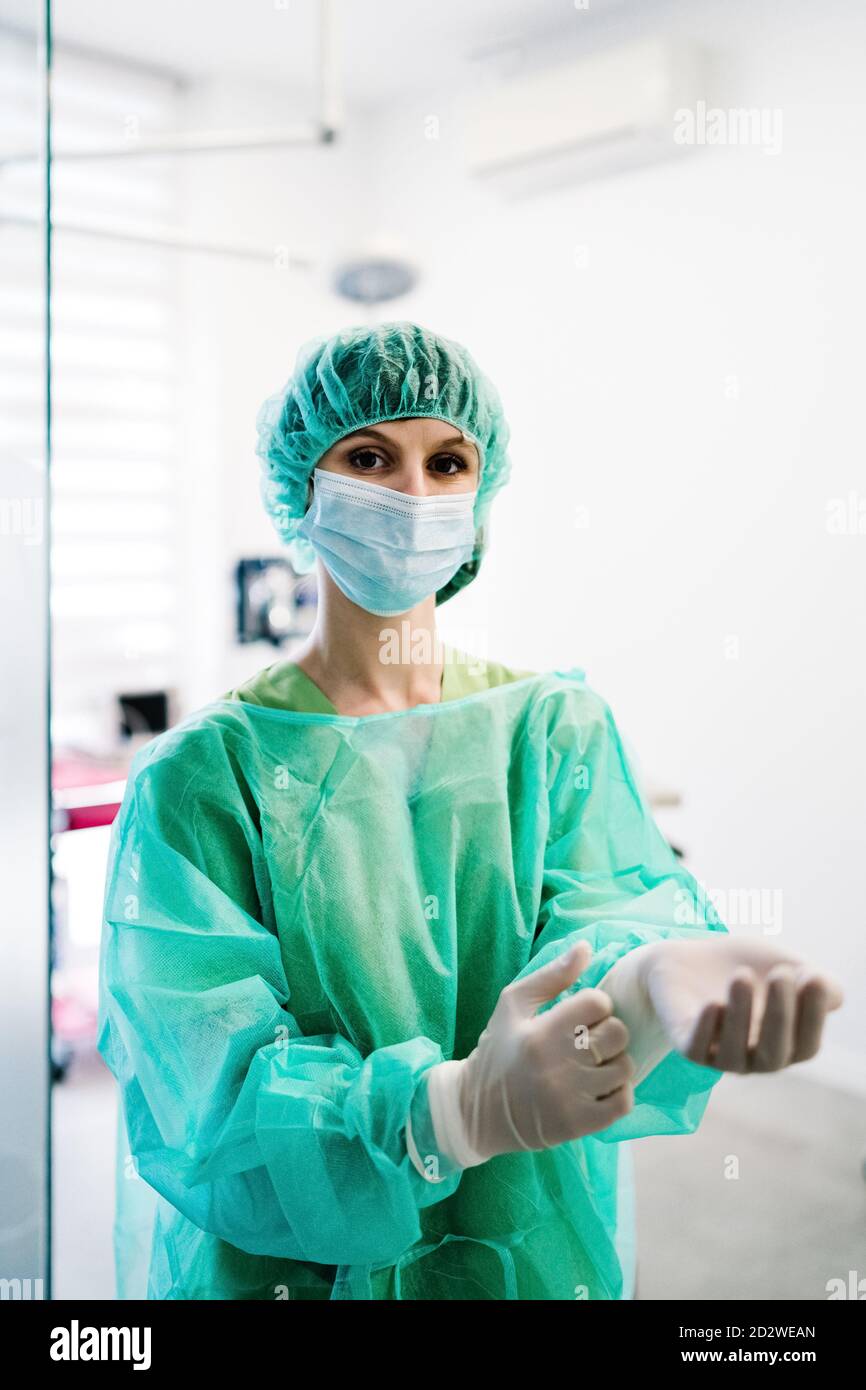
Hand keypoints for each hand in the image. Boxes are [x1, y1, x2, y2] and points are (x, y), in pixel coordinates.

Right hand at [451, 939, 636, 1160]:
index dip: (595, 1004)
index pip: (597, 1003)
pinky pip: (623, 1103)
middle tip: (590, 1039)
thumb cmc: (498, 1050)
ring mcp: (570, 1099)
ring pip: (624, 1067)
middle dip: (608, 1031)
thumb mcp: (512, 1005)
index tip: (581, 1015)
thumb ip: (551, 976)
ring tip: (595, 1063)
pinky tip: (601, 1086)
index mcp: (540, 1033)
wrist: (476, 1111)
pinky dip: (619, 1092)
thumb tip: (586, 948)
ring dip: (615, 1062)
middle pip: (617, 1034)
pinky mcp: (578, 1125)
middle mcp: (557, 1066)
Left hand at [641, 936, 843, 1073]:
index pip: (806, 1045)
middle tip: (781, 974)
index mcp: (785, 1045)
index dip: (813, 1016)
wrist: (685, 959)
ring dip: (741, 1016)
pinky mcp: (688, 1047)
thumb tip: (832, 996)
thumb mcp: (783, 964)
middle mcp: (755, 1059)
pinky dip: (706, 1029)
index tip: (814, 976)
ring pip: (735, 1054)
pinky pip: (697, 1049)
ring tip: (743, 976)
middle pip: (774, 1053)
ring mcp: (720, 1057)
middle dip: (781, 1015)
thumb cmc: (743, 965)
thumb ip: (814, 981)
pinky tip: (713, 1003)